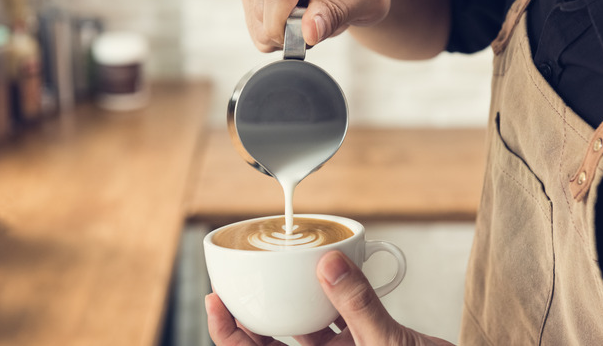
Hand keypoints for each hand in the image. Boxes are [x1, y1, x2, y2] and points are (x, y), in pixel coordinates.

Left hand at [205, 251, 452, 344]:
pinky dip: (333, 299)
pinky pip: (337, 321)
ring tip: (280, 272)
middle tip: (238, 281)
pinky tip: (331, 276)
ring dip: (292, 303)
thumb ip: (357, 305)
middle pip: (271, 344)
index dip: (227, 334)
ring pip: (302, 331)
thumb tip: (328, 264)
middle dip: (253, 314)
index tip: (215, 300)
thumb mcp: (387, 343)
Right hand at [239, 0, 392, 52]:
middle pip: (264, 0)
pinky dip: (270, 31)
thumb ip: (338, 11)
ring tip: (310, 22)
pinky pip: (250, 15)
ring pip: (254, 10)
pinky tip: (294, 22)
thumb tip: (307, 32)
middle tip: (317, 31)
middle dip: (285, 30)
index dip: (283, 23)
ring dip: (279, 31)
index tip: (302, 43)